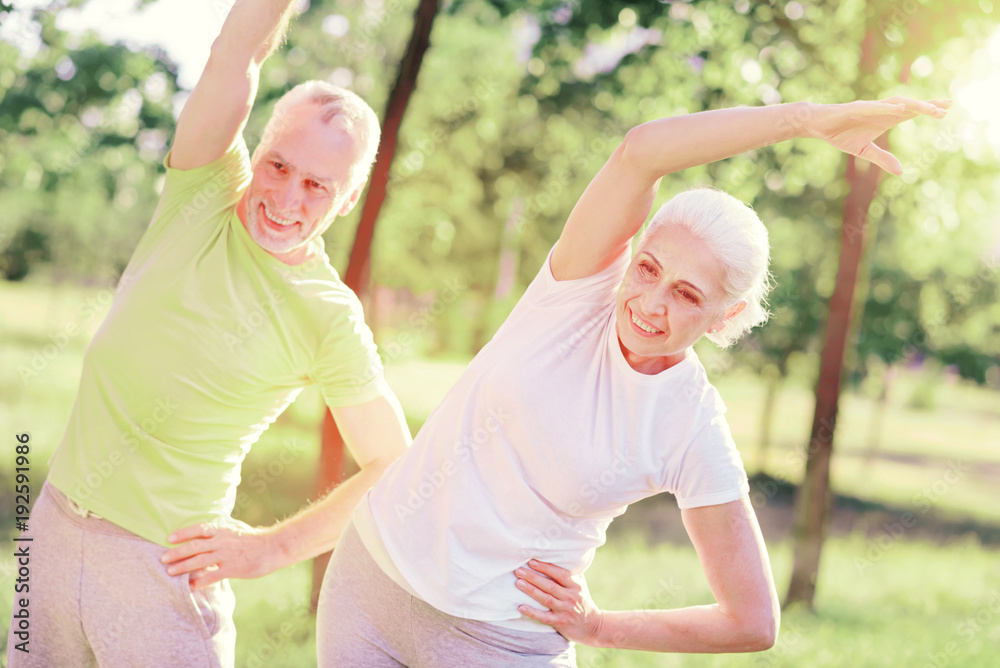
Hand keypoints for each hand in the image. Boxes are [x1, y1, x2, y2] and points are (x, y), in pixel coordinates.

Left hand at [160, 518, 278, 589]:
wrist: (273, 547)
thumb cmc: (254, 538)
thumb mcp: (237, 528)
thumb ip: (221, 528)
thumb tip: (208, 527)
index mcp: (223, 530)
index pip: (198, 530)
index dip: (183, 534)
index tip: (169, 539)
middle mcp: (222, 542)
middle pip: (194, 546)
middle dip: (177, 553)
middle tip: (162, 559)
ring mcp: (227, 555)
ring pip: (200, 561)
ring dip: (183, 567)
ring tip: (170, 572)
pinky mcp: (233, 569)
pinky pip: (213, 576)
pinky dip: (200, 581)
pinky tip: (190, 586)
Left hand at [515, 559, 603, 644]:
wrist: (592, 625)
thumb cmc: (581, 600)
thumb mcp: (579, 585)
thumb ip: (569, 573)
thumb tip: (554, 557)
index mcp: (575, 585)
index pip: (560, 574)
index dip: (545, 567)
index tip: (532, 562)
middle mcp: (570, 597)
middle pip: (550, 586)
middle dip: (533, 577)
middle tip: (519, 570)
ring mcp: (565, 610)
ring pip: (546, 599)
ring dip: (531, 591)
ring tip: (518, 583)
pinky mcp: (560, 623)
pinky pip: (544, 617)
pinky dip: (532, 612)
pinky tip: (521, 607)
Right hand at [805, 97, 949, 174]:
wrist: (818, 124)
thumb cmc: (840, 133)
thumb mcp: (864, 151)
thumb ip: (883, 158)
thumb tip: (901, 172)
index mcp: (885, 119)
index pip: (911, 112)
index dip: (928, 109)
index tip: (947, 109)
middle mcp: (881, 110)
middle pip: (909, 106)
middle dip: (928, 105)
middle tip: (948, 106)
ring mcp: (870, 108)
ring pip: (897, 104)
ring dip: (914, 105)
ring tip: (930, 108)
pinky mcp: (856, 108)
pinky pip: (874, 108)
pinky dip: (888, 107)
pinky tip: (901, 108)